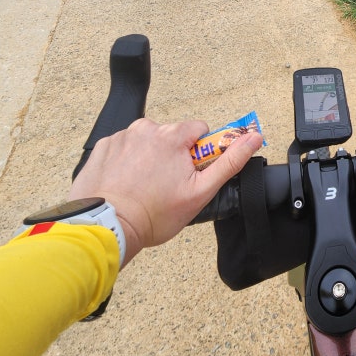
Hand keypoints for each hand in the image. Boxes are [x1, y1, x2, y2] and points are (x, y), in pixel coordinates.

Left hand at [69, 118, 261, 265]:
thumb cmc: (154, 214)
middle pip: (170, 136)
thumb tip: (253, 137)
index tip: (190, 172)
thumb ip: (229, 161)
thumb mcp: (201, 191)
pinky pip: (122, 149)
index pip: (198, 130)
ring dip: (148, 158)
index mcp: (172, 135)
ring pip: (146, 142)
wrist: (108, 227)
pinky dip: (125, 163)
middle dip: (172, 156)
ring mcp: (121, 137)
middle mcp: (145, 129)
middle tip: (166, 186)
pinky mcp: (102, 148)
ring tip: (143, 188)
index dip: (199, 153)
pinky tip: (125, 184)